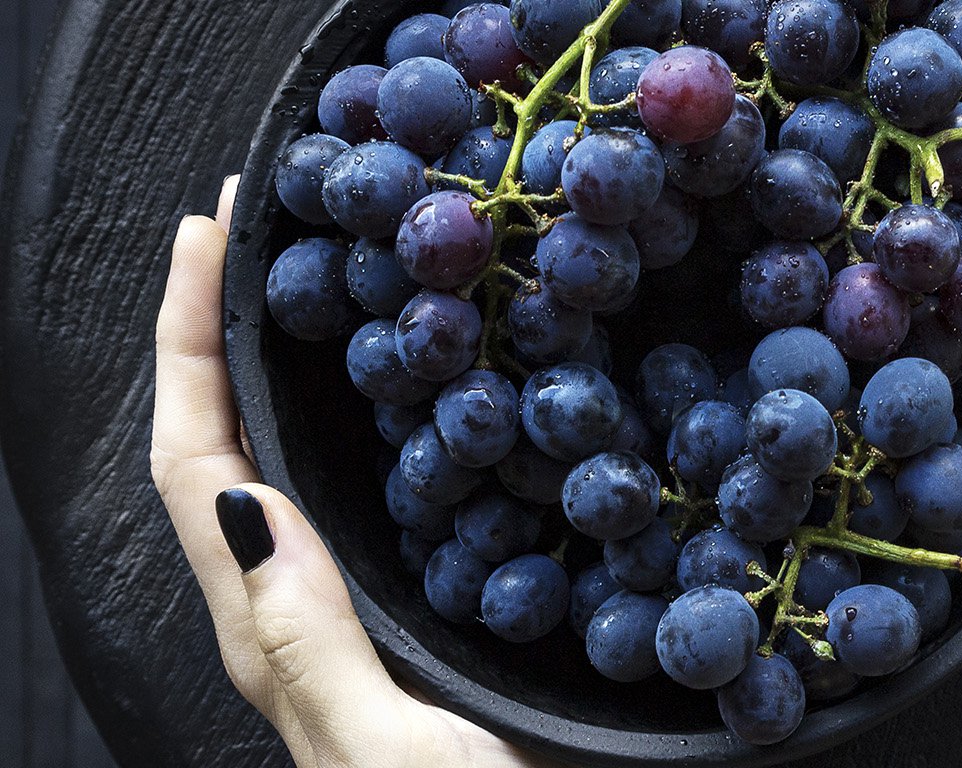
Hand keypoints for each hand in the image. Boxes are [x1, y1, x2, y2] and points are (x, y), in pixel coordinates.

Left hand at [150, 176, 557, 767]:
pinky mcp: (418, 599)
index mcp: (270, 623)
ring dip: (290, 360)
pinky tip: (428, 378)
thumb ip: (306, 639)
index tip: (208, 233)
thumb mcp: (380, 746)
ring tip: (332, 272)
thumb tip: (249, 502)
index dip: (187, 340)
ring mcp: (357, 597)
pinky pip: (368, 487)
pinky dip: (377, 413)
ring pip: (295, 457)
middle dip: (224, 324)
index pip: (197, 459)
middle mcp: (298, 598)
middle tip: (265, 224)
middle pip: (227, 439)